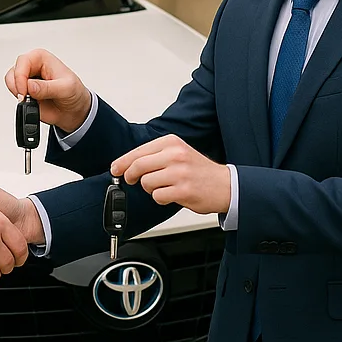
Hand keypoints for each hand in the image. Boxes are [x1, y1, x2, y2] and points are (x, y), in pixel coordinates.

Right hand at [6, 49, 91, 133]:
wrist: (74, 110)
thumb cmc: (74, 93)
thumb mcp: (65, 89)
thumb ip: (46, 87)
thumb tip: (30, 86)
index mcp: (42, 58)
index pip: (23, 61)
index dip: (21, 77)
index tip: (25, 92)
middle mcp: (32, 66)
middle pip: (13, 72)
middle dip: (18, 87)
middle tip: (28, 98)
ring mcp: (27, 79)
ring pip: (11, 83)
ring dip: (18, 94)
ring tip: (33, 100)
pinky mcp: (24, 91)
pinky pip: (13, 94)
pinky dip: (20, 101)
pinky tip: (32, 103)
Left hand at [111, 135, 230, 214]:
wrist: (225, 185)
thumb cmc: (199, 171)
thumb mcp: (178, 153)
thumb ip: (155, 156)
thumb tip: (127, 164)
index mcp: (172, 142)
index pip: (139, 151)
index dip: (123, 162)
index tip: (115, 168)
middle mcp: (175, 155)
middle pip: (138, 166)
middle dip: (130, 176)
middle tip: (131, 180)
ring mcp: (179, 173)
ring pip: (146, 182)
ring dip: (150, 189)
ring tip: (164, 187)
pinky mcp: (183, 190)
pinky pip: (157, 196)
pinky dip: (160, 198)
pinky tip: (171, 195)